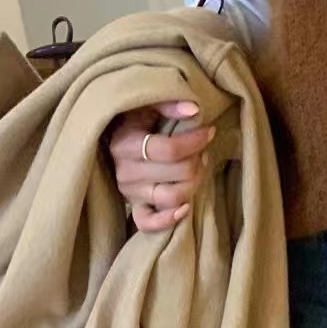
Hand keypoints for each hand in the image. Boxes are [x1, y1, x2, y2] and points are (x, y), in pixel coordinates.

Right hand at [107, 101, 215, 232]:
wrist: (116, 141)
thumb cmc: (137, 122)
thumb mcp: (146, 106)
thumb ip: (168, 104)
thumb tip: (193, 110)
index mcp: (125, 145)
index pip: (169, 150)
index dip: (195, 142)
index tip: (209, 131)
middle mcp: (125, 172)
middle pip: (178, 173)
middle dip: (197, 161)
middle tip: (202, 151)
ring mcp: (130, 193)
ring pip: (172, 197)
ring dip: (194, 183)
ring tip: (198, 169)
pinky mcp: (135, 208)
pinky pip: (149, 223)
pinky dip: (170, 219)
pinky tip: (186, 208)